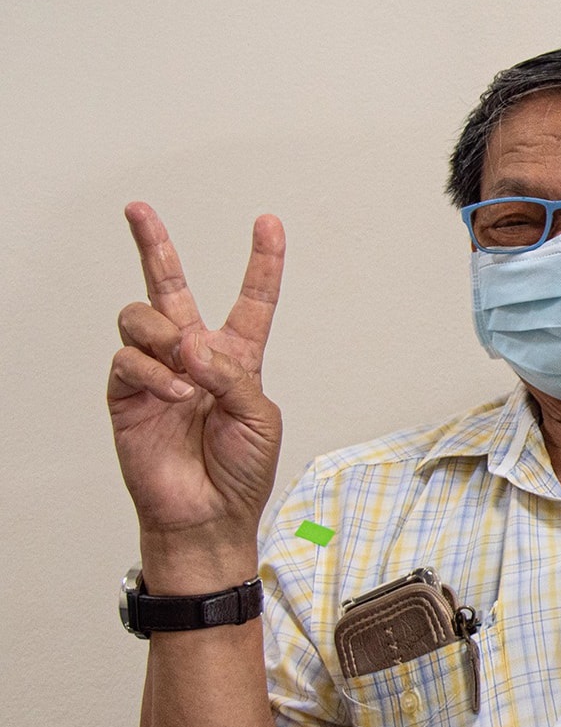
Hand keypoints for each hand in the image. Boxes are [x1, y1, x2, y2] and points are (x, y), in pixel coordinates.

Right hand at [107, 203, 285, 590]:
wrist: (207, 516)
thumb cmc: (241, 470)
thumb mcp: (260, 417)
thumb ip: (233, 375)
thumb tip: (192, 344)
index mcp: (238, 357)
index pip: (252, 300)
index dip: (261, 262)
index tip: (268, 223)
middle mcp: (193, 355)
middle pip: (170, 287)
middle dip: (153, 245)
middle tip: (138, 210)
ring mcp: (156, 371)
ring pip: (142, 316)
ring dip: (165, 335)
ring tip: (185, 368)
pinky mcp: (126, 394)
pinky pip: (128, 360)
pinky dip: (153, 373)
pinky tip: (174, 395)